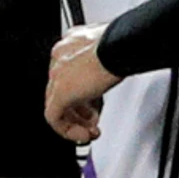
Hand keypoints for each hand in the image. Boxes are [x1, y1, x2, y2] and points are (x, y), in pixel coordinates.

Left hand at [46, 23, 118, 143]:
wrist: (121, 45)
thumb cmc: (124, 44)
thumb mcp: (113, 50)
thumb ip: (105, 62)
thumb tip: (111, 75)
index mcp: (72, 42)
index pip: (68, 72)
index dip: (81, 91)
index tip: (93, 103)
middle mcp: (60, 56)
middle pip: (61, 90)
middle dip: (79, 110)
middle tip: (92, 122)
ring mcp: (57, 74)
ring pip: (56, 105)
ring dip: (74, 122)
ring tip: (89, 132)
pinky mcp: (60, 93)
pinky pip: (54, 118)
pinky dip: (68, 131)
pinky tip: (83, 135)